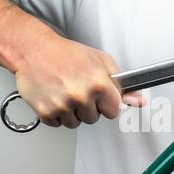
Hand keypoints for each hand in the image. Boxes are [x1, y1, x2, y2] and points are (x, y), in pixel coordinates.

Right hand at [15, 33, 144, 128]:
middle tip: (78, 89)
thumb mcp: (101, 62)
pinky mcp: (46, 112)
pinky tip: (54, 96)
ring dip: (72, 112)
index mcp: (99, 84)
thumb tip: (139, 102)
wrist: (33, 50)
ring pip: (76, 123)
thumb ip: (122, 84)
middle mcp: (81, 96)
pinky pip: (58, 124)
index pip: (113, 111)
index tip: (100, 96)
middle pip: (94, 118)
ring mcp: (62, 105)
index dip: (107, 104)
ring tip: (65, 92)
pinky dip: (56, 114)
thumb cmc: (67, 54)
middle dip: (88, 107)